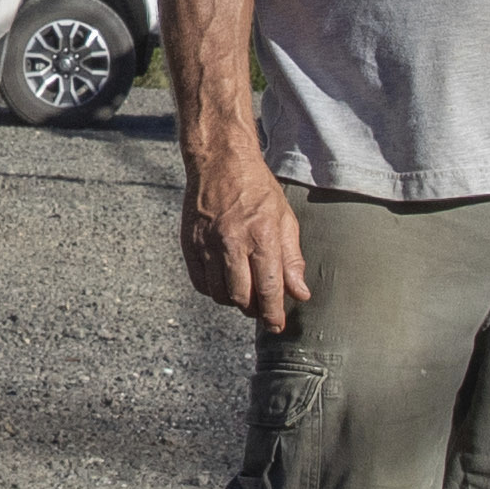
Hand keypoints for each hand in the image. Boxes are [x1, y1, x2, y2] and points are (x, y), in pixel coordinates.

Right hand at [182, 141, 311, 331]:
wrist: (220, 162)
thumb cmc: (257, 189)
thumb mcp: (285, 219)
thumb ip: (292, 259)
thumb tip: (299, 293)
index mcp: (261, 236)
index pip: (269, 288)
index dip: (273, 314)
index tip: (276, 325)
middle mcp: (232, 242)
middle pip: (241, 297)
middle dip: (254, 310)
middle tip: (261, 307)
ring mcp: (207, 244)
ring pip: (219, 294)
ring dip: (233, 300)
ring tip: (244, 290)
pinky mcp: (189, 244)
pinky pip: (200, 283)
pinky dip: (213, 289)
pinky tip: (224, 279)